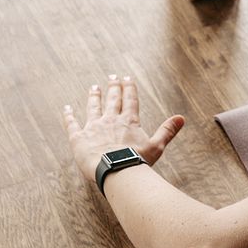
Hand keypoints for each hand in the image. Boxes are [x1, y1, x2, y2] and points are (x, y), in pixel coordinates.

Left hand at [62, 74, 184, 182]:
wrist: (116, 171)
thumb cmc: (137, 161)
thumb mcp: (156, 146)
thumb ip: (167, 131)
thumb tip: (181, 118)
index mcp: (129, 121)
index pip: (130, 100)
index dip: (129, 88)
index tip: (127, 78)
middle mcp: (111, 120)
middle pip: (112, 99)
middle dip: (113, 87)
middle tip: (112, 77)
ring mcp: (94, 127)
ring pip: (93, 107)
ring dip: (94, 96)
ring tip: (94, 87)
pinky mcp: (79, 137)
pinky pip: (72, 123)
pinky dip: (68, 116)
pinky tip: (66, 109)